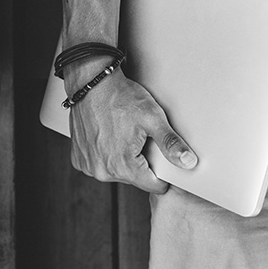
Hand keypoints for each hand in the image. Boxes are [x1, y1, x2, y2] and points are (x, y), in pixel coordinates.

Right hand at [65, 63, 197, 193]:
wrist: (92, 83)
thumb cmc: (120, 97)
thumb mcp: (152, 118)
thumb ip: (171, 143)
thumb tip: (188, 162)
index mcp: (123, 166)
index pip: (154, 185)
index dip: (162, 171)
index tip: (158, 153)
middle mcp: (102, 171)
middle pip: (135, 178)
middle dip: (140, 161)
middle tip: (137, 136)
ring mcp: (89, 166)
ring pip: (117, 172)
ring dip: (122, 157)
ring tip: (121, 133)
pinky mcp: (79, 158)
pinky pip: (100, 164)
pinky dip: (105, 154)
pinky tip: (107, 136)